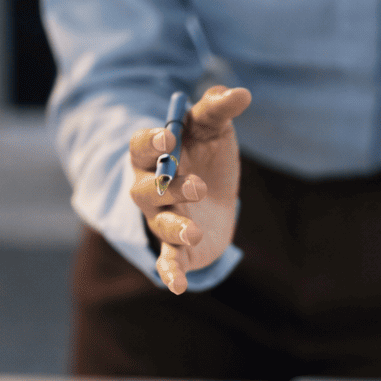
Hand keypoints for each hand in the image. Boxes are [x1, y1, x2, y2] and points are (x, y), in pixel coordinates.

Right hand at [129, 85, 251, 292]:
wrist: (217, 199)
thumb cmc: (208, 157)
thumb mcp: (214, 130)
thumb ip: (219, 110)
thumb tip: (240, 93)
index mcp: (154, 156)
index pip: (140, 148)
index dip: (150, 143)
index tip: (169, 138)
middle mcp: (150, 190)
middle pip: (145, 189)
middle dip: (167, 188)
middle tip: (195, 186)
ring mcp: (161, 220)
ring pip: (158, 225)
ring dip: (175, 228)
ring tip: (195, 231)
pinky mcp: (177, 249)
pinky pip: (167, 261)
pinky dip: (169, 273)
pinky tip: (176, 286)